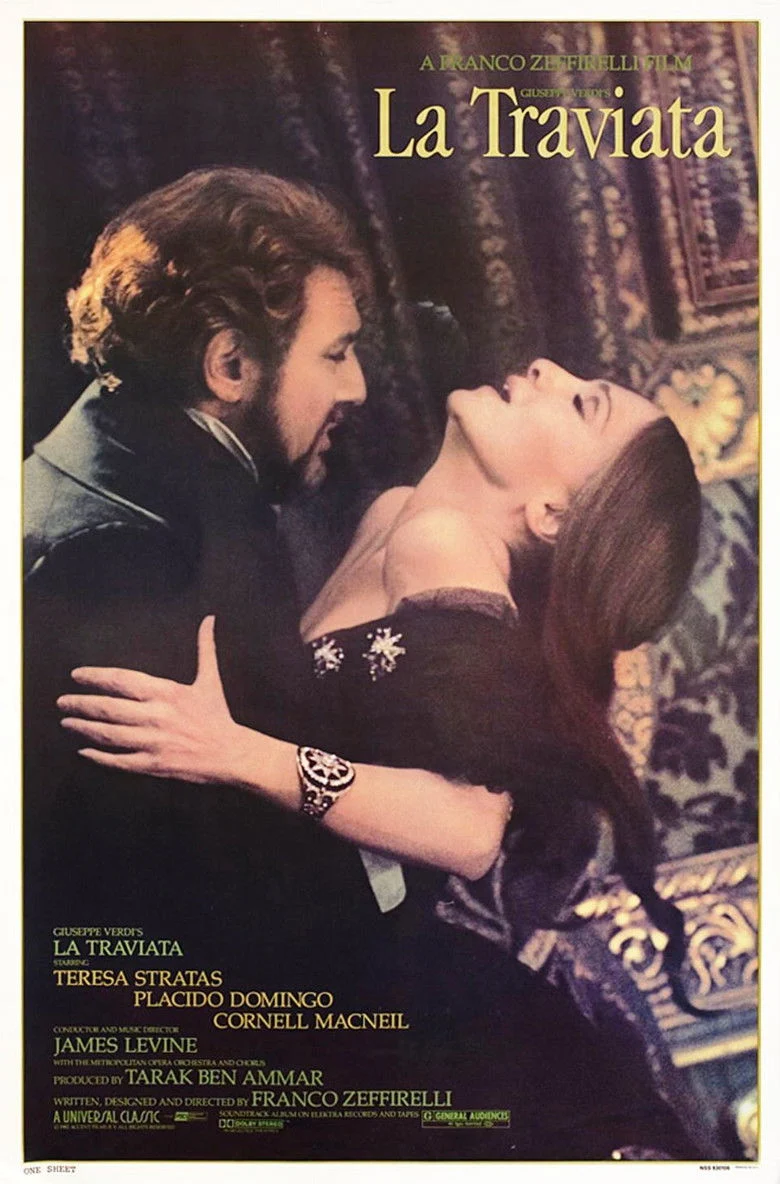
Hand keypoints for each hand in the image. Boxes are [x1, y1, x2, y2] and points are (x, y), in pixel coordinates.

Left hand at [58, 616, 241, 782]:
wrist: (232, 753)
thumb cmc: (217, 716)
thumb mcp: (210, 679)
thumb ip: (205, 647)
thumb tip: (209, 619)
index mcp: (167, 692)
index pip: (122, 680)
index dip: (95, 676)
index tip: (77, 675)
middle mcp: (157, 715)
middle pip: (108, 708)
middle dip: (80, 703)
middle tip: (61, 701)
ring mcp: (153, 741)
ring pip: (109, 734)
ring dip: (83, 728)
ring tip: (67, 723)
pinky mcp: (154, 765)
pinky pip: (119, 760)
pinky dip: (99, 757)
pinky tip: (85, 751)